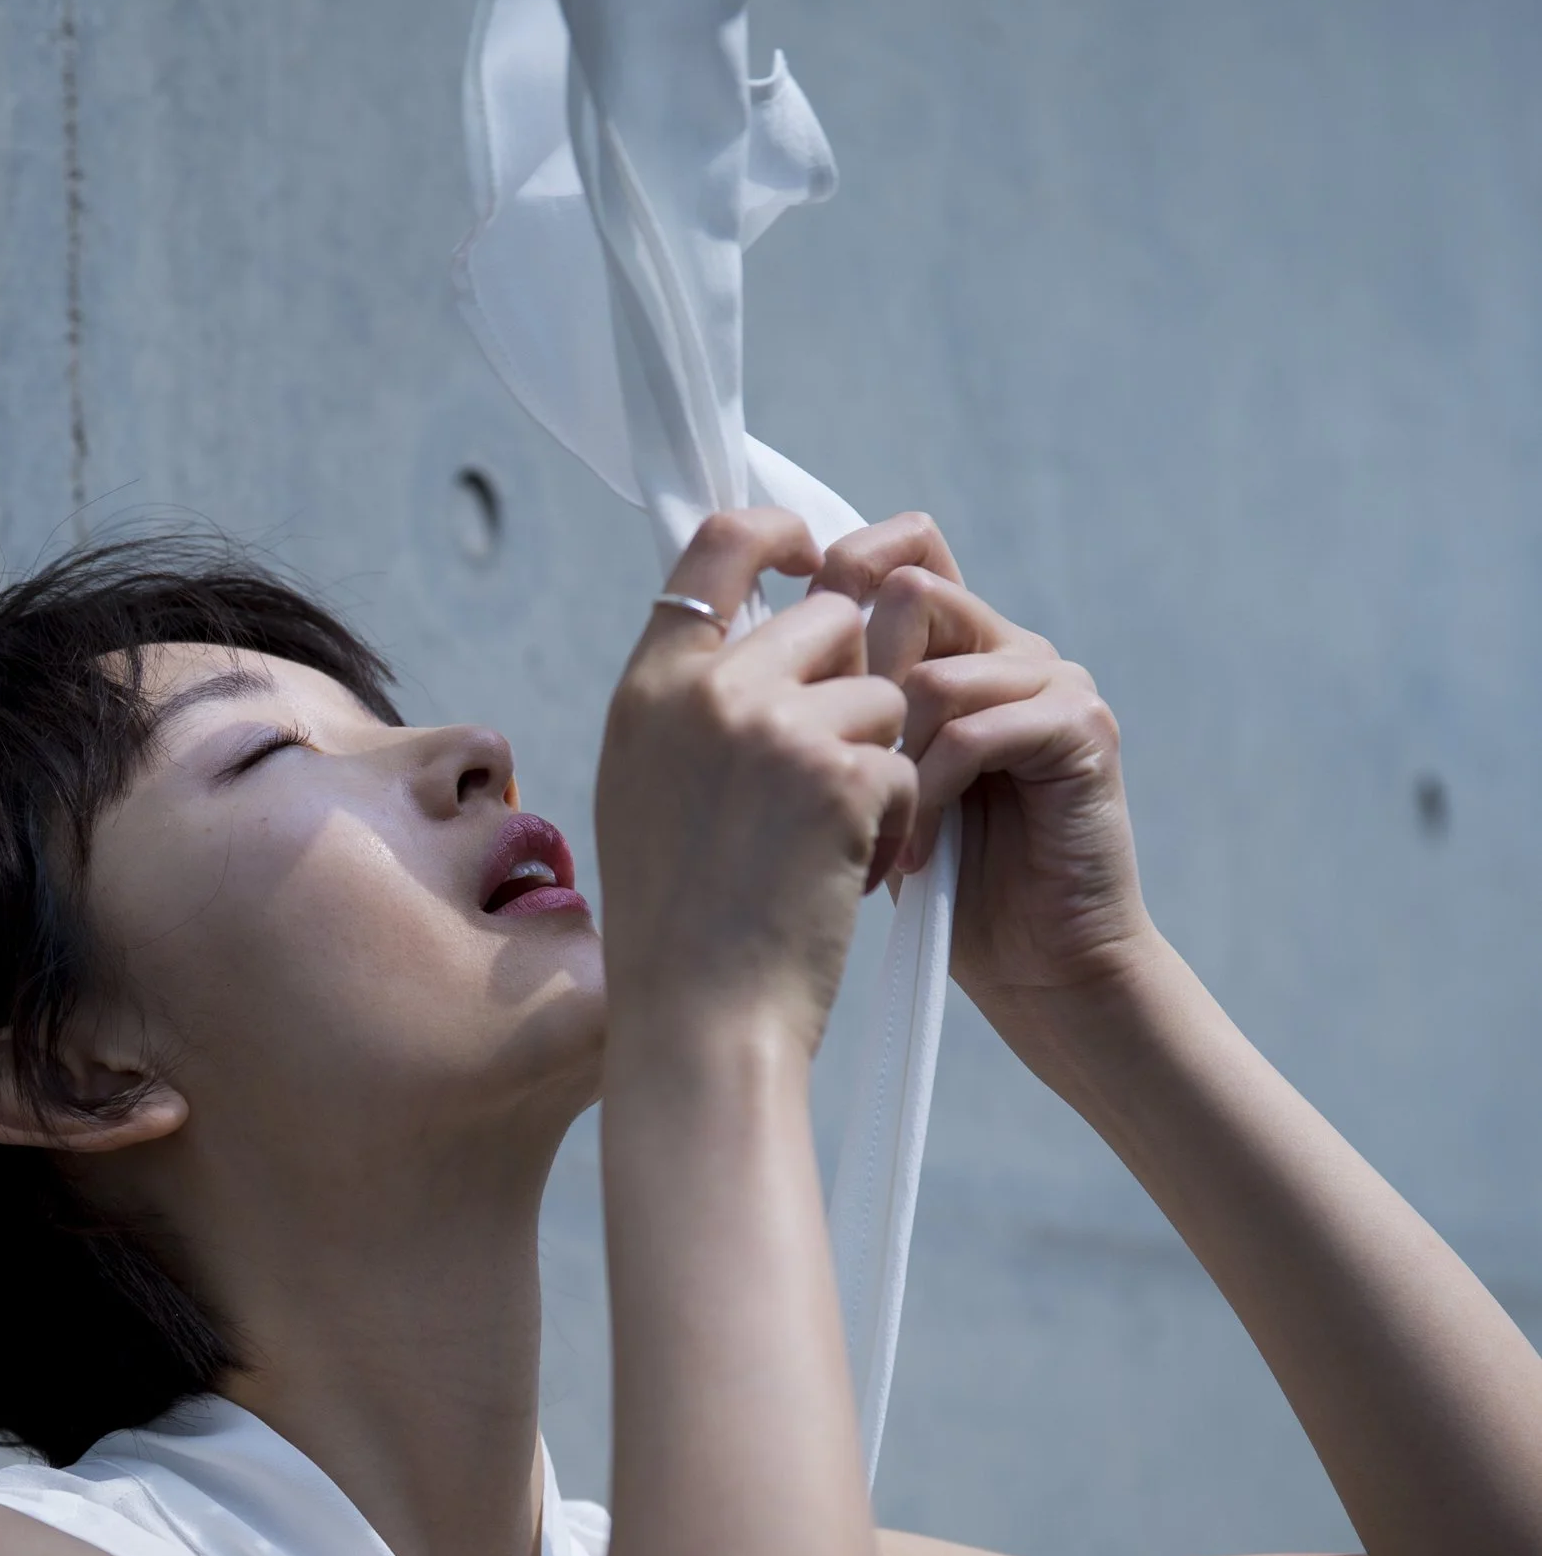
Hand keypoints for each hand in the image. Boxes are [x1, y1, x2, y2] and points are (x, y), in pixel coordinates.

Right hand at [599, 508, 917, 1056]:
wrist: (701, 1023)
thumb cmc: (680, 930)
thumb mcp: (649, 792)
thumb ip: (693, 711)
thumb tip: (764, 642)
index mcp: (649, 690)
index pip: (718, 543)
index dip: (779, 532)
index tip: (816, 551)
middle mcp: (706, 691)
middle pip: (828, 618)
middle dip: (855, 683)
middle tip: (837, 770)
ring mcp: (774, 728)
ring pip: (881, 693)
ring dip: (878, 763)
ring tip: (829, 846)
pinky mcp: (841, 775)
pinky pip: (905, 761)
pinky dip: (895, 821)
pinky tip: (847, 876)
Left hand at [815, 515, 1153, 1033]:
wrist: (1035, 968)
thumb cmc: (936, 885)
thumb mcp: (860, 786)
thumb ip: (829, 713)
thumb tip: (739, 655)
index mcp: (957, 648)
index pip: (904, 551)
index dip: (844, 567)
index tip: (792, 646)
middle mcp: (1009, 648)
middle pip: (911, 594)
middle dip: (857, 687)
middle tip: (843, 774)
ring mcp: (1052, 681)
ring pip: (934, 672)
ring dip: (892, 763)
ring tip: (882, 833)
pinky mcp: (1083, 726)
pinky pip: (976, 728)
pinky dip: (933, 793)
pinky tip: (920, 853)